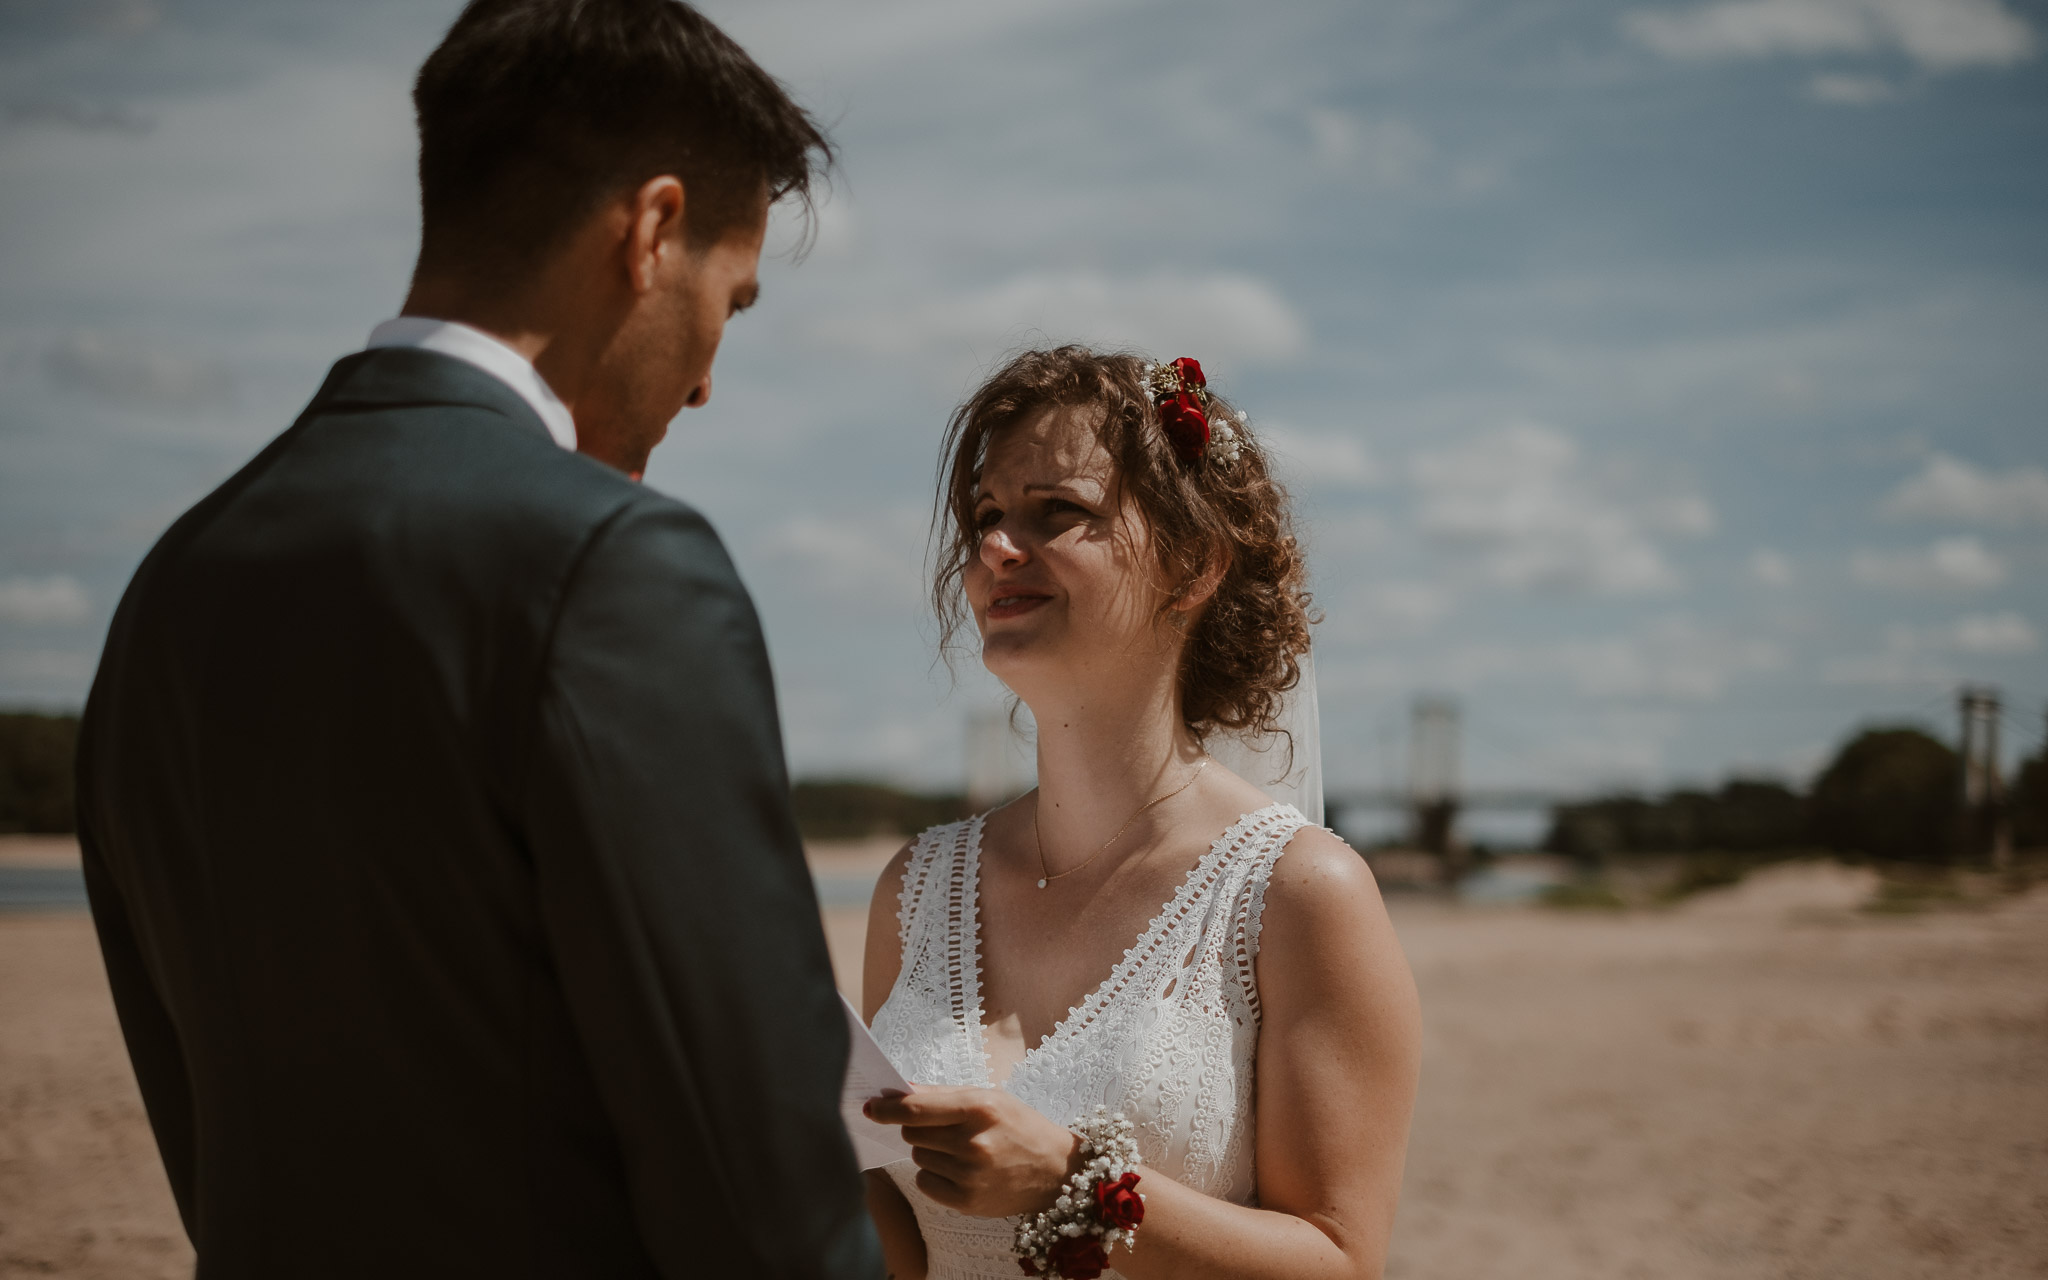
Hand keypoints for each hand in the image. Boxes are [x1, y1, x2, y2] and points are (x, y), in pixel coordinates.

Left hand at [865, 1084, 1081, 1218]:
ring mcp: (969, 1175)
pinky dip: (934, 1175)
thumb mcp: (989, 1098)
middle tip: (943, 1127)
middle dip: (917, 1127)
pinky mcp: (966, 1201)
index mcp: (979, 1108)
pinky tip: (960, 1170)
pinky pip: (925, 1182)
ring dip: (930, 1151)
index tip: (870, 1106)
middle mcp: (972, 1143)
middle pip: (912, 1133)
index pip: (916, 1109)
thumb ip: (942, 1094)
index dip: (887, 1108)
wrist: (1056, 1171)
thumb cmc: (1020, 1126)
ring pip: (918, 1157)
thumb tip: (899, 1091)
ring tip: (961, 1150)